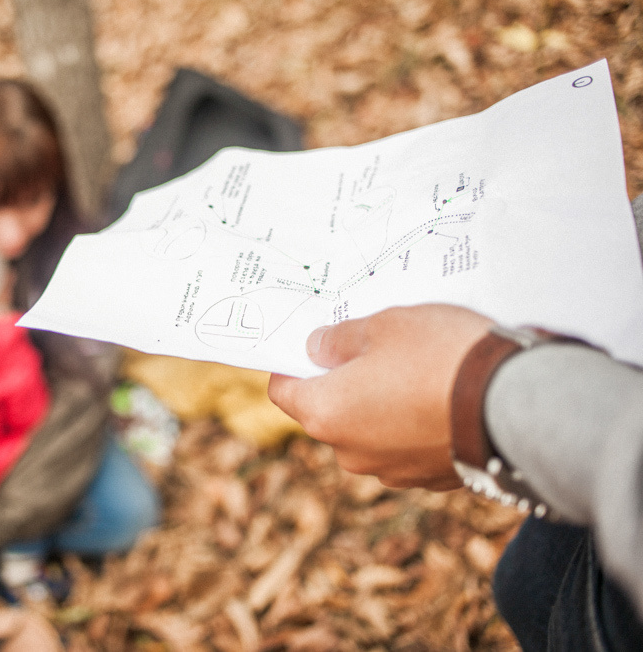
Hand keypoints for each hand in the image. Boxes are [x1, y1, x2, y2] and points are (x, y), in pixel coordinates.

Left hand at [267, 304, 493, 489]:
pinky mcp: (431, 480)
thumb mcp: (384, 326)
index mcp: (325, 413)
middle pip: (329, 412)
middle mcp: (350, 452)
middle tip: (376, 348)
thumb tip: (316, 348)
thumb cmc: (441, 355)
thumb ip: (340, 339)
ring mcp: (392, 472)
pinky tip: (444, 398)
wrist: (520, 404)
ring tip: (419, 372)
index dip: (292, 364)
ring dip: (383, 406)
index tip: (312, 345)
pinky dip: (416, 426)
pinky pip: (409, 447)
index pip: (284, 390)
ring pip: (370, 431)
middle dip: (345, 381)